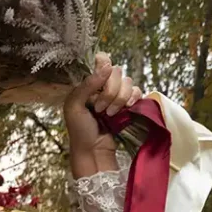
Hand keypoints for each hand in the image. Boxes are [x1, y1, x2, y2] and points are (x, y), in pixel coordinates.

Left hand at [64, 52, 141, 177]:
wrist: (93, 151)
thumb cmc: (80, 131)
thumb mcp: (74, 107)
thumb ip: (86, 85)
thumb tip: (105, 65)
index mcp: (88, 83)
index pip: (101, 60)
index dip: (104, 64)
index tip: (102, 76)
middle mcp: (103, 86)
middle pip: (116, 71)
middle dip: (110, 91)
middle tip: (99, 108)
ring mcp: (117, 94)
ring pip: (128, 82)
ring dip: (119, 98)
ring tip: (109, 114)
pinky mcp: (128, 104)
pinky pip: (137, 92)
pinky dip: (132, 99)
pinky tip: (125, 109)